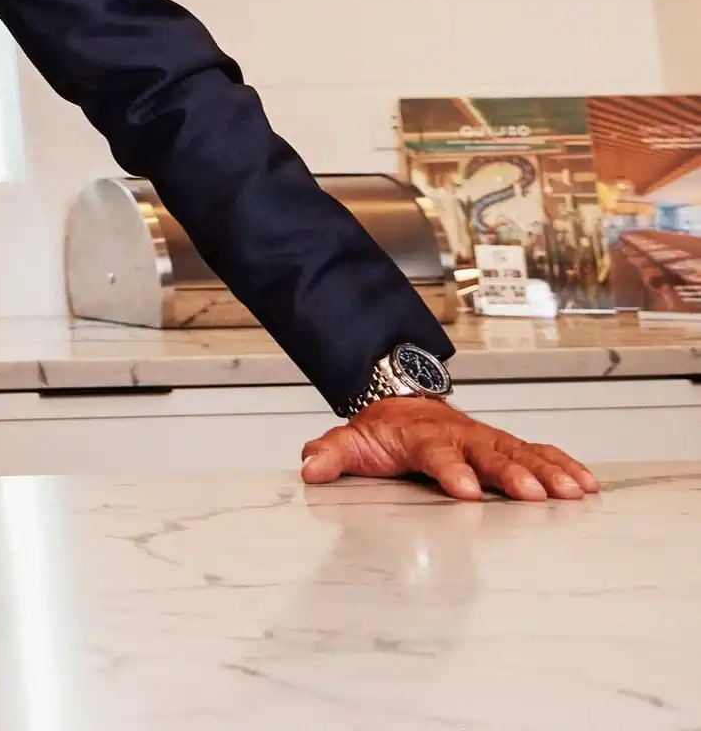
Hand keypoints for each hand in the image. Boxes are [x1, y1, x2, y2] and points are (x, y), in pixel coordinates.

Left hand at [299, 396, 597, 501]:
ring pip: (520, 452)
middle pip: (489, 453)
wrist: (400, 402)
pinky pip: (538, 452)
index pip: (437, 453)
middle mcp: (461, 436)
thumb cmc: (381, 430)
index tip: (466, 491)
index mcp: (423, 437)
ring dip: (548, 472)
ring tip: (574, 493)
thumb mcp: (350, 440)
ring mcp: (485, 439)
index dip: (451, 471)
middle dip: (511, 474)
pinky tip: (587, 484)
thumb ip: (331, 454)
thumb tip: (310, 468)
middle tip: (534, 495)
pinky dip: (562, 465)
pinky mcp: (503, 445)